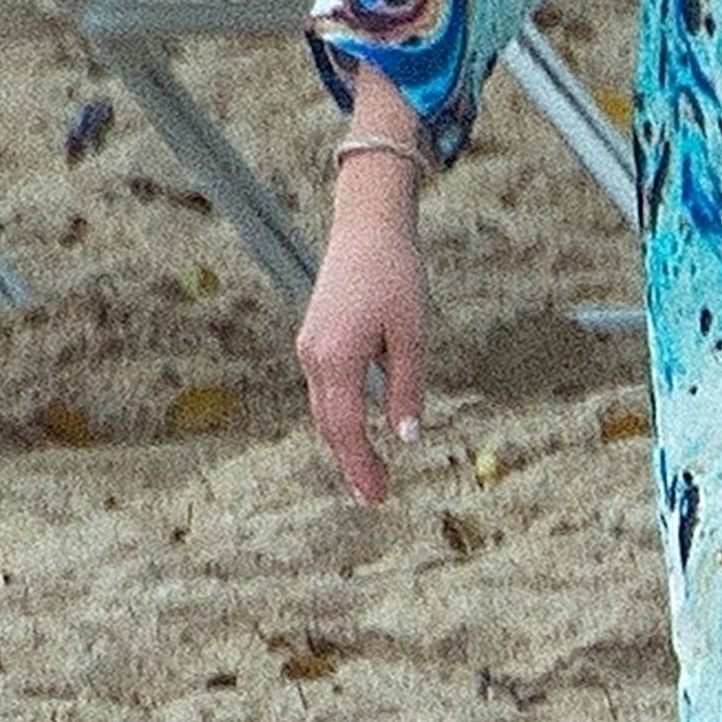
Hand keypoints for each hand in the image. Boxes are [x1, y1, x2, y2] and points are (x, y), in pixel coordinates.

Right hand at [296, 172, 428, 501]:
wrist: (367, 226)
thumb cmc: (396, 274)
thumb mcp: (412, 333)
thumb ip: (406, 387)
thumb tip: (406, 437)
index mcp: (336, 356)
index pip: (346, 428)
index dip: (361, 465)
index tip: (377, 496)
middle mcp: (314, 356)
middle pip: (330, 426)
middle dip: (351, 463)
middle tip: (376, 496)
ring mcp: (310, 348)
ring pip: (324, 410)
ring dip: (344, 443)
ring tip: (370, 473)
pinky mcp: (314, 339)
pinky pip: (326, 390)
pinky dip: (340, 416)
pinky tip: (359, 433)